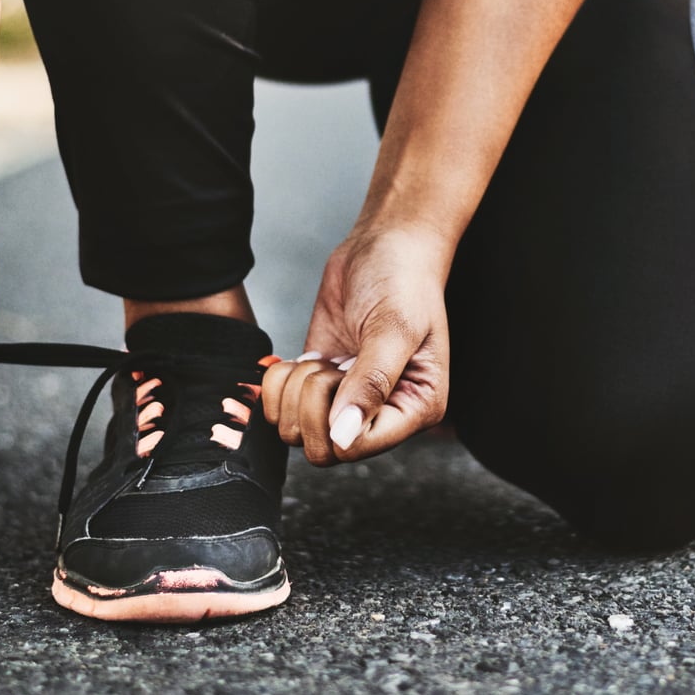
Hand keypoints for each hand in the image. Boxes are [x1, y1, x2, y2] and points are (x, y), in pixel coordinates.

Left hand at [261, 223, 450, 464]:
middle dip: (312, 404)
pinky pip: (280, 407)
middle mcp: (380, 412)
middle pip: (322, 448)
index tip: (337, 376)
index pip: (360, 448)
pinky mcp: (318, 383)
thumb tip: (345, 435)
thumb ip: (371, 384)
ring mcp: (345, 400)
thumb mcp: (394, 328)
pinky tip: (303, 357)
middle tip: (331, 364)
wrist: (386, 246)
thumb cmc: (404, 280)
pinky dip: (279, 383)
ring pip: (295, 430)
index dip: (334, 421)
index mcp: (414, 408)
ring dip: (296, 389)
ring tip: (322, 358)